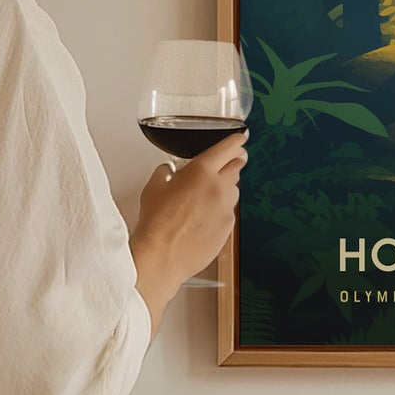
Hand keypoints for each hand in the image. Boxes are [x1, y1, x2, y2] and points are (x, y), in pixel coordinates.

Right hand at [130, 130, 247, 331]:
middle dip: (231, 164)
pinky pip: (228, 213)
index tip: (240, 138)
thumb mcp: (153, 187)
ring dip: (224, 189)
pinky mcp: (229, 228)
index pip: (228, 148)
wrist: (162, 256)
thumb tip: (168, 171)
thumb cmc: (156, 223)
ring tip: (204, 198)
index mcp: (202, 171)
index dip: (236, 141)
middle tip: (223, 165)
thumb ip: (165, 173)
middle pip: (236, 167)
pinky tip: (203, 219)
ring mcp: (227, 209)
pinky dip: (220, 211)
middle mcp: (220, 187)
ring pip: (233, 191)